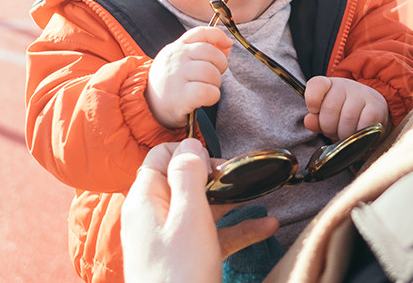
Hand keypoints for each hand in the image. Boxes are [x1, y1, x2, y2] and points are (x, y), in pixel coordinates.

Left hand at [122, 140, 279, 282]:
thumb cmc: (178, 274)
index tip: (219, 162)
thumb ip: (189, 175)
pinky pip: (211, 235)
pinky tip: (267, 227)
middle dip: (218, 177)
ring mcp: (169, 239)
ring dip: (233, 203)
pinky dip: (237, 230)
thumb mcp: (188, 216)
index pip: (161, 155)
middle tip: (246, 178)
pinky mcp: (184, 259)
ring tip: (264, 197)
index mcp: (146, 198)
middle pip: (184, 181)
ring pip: (202, 209)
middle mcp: (153, 215)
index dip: (191, 152)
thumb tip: (190, 144)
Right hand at [146, 27, 231, 128]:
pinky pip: (209, 91)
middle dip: (220, 66)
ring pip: (211, 72)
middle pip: (211, 53)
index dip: (218, 35)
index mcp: (176, 48)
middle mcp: (176, 58)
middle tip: (213, 77)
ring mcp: (176, 76)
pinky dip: (212, 96)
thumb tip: (227, 45)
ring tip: (207, 89)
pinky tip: (205, 99)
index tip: (228, 44)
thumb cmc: (169, 83)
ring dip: (216, 83)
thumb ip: (201, 51)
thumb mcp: (179, 62)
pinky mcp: (180, 96)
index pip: (201, 32)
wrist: (148, 106)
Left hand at [304, 77, 389, 139]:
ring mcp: (363, 95)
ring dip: (344, 134)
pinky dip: (358, 134)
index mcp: (330, 84)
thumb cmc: (345, 114)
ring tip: (346, 134)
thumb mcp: (326, 115)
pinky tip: (358, 133)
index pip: (316, 85)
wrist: (374, 114)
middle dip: (329, 127)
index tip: (315, 111)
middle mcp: (346, 85)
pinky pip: (363, 124)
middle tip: (334, 130)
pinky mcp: (377, 108)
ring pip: (347, 118)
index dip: (312, 102)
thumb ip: (315, 119)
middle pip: (329, 109)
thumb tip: (309, 122)